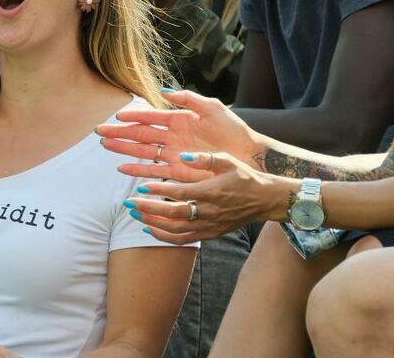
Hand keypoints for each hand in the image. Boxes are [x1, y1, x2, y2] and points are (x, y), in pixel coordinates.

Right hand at [96, 88, 260, 182]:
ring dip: (124, 150)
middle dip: (120, 134)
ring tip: (106, 147)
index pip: (150, 116)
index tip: (117, 116)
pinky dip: (138, 170)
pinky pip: (154, 170)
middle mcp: (173, 136)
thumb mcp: (213, 108)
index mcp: (179, 119)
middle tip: (100, 133)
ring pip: (143, 152)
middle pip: (141, 135)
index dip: (134, 116)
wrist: (248, 155)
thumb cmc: (233, 130)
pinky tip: (122, 168)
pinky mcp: (179, 171)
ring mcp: (174, 153)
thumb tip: (165, 91)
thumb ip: (189, 99)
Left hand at [124, 152, 286, 242]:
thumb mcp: (228, 161)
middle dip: (149, 210)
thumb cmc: (245, 177)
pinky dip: (165, 236)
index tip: (140, 186)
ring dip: (153, 224)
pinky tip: (150, 229)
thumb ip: (205, 158)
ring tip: (135, 215)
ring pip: (176, 230)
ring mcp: (210, 226)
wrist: (264, 200)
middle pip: (173, 215)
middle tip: (129, 204)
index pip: (179, 193)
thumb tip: (184, 154)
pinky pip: (184, 240)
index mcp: (212, 192)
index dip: (158, 191)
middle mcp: (209, 212)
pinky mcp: (210, 235)